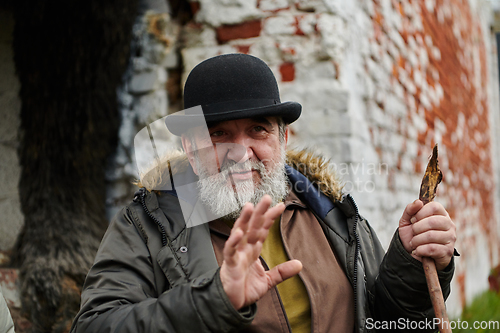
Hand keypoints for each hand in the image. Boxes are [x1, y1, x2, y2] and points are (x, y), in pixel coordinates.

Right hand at [220, 195, 302, 309]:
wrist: (232, 304)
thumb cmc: (245, 289)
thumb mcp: (268, 280)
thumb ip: (282, 272)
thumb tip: (300, 264)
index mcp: (253, 249)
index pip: (263, 229)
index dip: (270, 217)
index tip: (280, 205)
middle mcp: (245, 248)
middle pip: (253, 226)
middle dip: (260, 212)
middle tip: (267, 197)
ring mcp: (236, 254)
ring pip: (239, 232)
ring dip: (244, 219)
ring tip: (249, 206)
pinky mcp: (229, 264)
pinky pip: (230, 250)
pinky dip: (233, 241)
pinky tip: (239, 233)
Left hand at [398, 200, 455, 270]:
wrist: (414, 254)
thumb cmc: (413, 235)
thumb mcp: (407, 221)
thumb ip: (410, 210)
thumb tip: (418, 202)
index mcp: (441, 214)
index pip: (434, 206)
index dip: (420, 213)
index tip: (413, 220)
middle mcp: (449, 224)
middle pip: (432, 221)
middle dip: (417, 228)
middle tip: (413, 233)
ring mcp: (450, 238)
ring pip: (431, 235)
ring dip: (417, 240)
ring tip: (413, 243)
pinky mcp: (448, 251)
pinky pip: (432, 248)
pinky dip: (420, 250)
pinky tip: (417, 250)